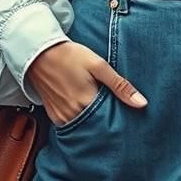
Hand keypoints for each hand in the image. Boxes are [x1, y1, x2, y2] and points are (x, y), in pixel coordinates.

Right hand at [28, 39, 147, 125]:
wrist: (39, 52)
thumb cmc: (70, 55)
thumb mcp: (98, 65)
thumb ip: (120, 85)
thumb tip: (142, 103)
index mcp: (87, 103)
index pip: (110, 121)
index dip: (119, 119)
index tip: (127, 117)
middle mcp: (73, 115)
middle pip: (97, 127)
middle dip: (107, 122)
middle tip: (116, 114)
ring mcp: (62, 118)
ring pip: (84, 127)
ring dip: (93, 122)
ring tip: (102, 112)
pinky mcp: (54, 117)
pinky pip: (71, 125)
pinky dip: (80, 120)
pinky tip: (86, 110)